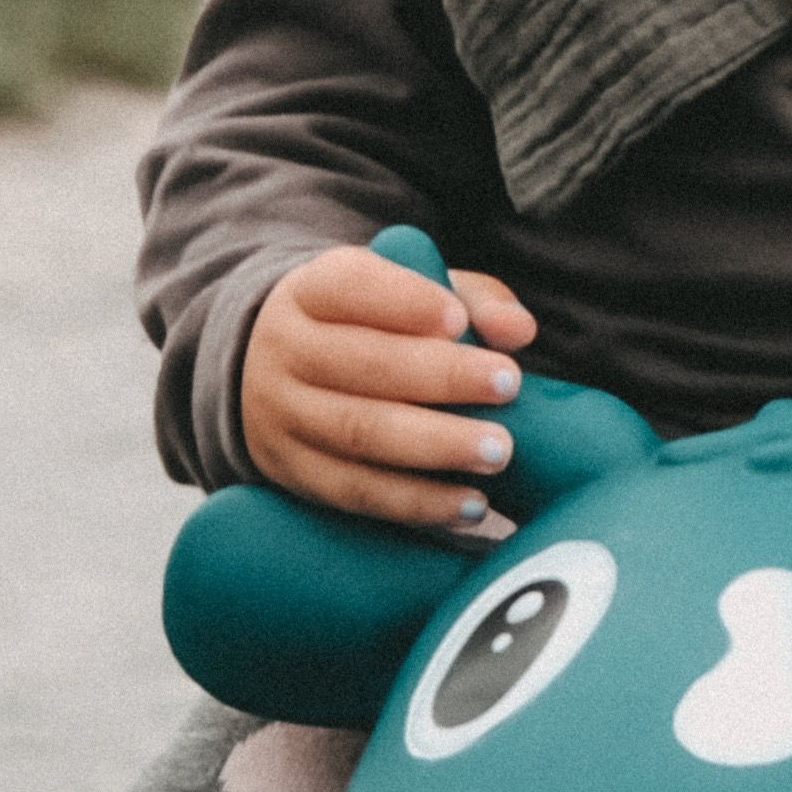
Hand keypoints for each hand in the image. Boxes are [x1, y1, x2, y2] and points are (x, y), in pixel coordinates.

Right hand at [241, 244, 538, 532]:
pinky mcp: (292, 472)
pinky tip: (470, 505)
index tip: (459, 320)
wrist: (273, 375)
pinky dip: (417, 503)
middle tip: (509, 386)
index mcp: (311, 291)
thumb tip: (517, 331)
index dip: (405, 302)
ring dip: (435, 446)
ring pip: (359, 433)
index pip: (350, 286)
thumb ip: (472, 300)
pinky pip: (355, 492)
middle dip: (442, 377)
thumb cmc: (371, 327)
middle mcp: (285, 350)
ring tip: (498, 452)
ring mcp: (280, 415)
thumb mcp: (413, 296)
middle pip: (363, 364)